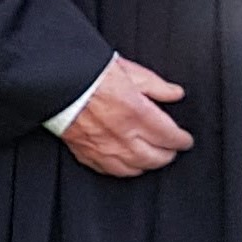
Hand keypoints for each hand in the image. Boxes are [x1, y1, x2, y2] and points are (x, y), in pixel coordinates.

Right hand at [59, 54, 190, 175]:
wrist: (56, 83)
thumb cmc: (89, 74)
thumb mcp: (130, 71)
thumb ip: (156, 85)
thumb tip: (175, 93)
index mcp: (138, 113)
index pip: (170, 137)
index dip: (182, 140)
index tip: (185, 140)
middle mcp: (124, 135)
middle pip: (156, 157)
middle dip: (168, 154)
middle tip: (172, 149)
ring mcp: (105, 147)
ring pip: (135, 168)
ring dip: (147, 164)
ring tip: (152, 158)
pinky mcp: (86, 152)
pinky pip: (110, 170)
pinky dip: (123, 169)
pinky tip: (126, 164)